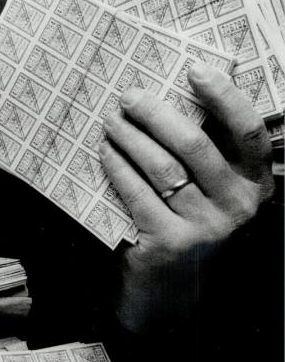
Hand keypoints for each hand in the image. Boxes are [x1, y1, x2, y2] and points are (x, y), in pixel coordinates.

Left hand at [99, 62, 273, 326]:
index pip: (248, 131)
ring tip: (110, 121)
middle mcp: (238, 207)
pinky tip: (105, 152)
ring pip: (161, 166)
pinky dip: (118, 167)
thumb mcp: (211, 192)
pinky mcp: (170, 243)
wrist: (170, 292)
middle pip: (194, 144)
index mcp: (256, 184)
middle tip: (128, 96)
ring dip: (130, 137)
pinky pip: (137, 193)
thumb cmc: (188, 226)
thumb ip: (208, 152)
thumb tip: (178, 91)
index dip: (224, 96)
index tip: (193, 69)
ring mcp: (206, 228)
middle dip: (156, 113)